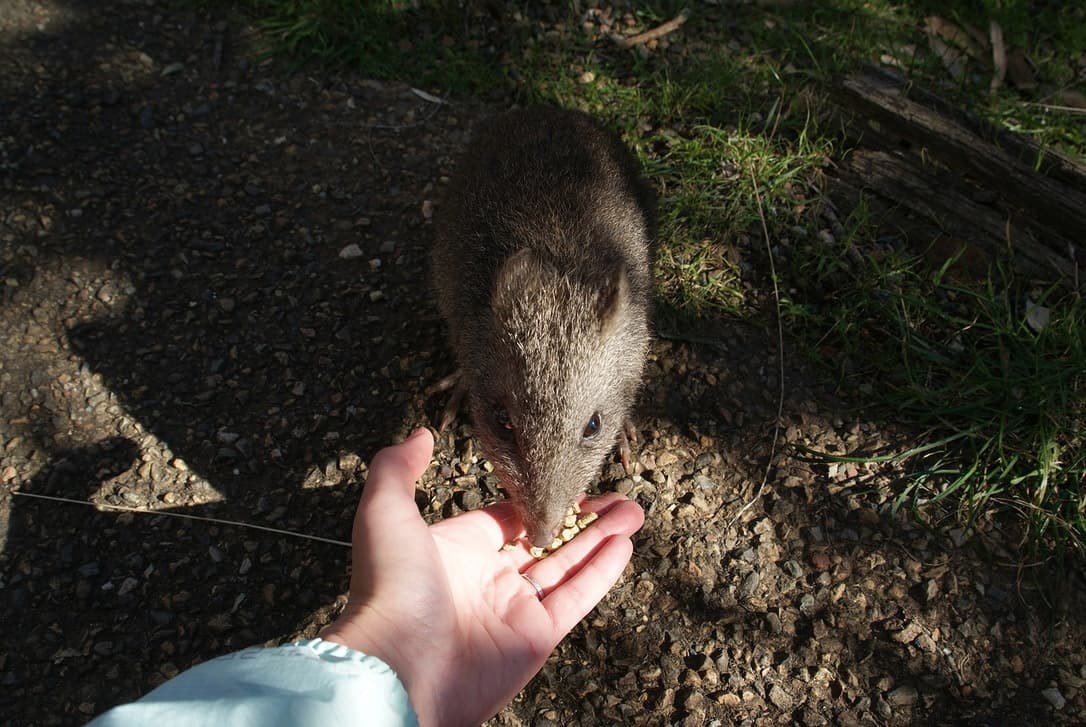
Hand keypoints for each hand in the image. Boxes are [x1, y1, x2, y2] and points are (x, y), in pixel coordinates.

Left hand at [321, 428, 643, 726]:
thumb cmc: (388, 588)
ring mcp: (514, 609)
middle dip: (582, 516)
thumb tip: (420, 434)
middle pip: (546, 539)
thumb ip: (399, 469)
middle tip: (618, 496)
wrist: (398, 665)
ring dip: (602, 537)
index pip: (508, 516)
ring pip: (567, 565)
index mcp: (457, 548)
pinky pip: (575, 598)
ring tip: (634, 511)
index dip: (539, 496)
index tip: (568, 475)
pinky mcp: (536, 637)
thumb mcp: (385, 512)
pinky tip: (625, 544)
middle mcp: (488, 578)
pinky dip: (601, 572)